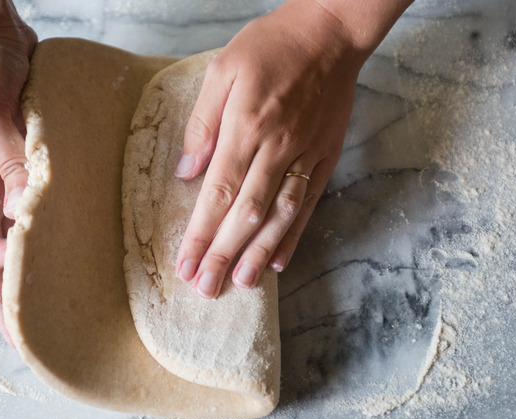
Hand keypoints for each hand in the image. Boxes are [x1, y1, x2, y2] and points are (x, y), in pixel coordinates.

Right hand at [0, 0, 35, 344]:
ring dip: (38, 270)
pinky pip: (46, 208)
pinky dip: (60, 229)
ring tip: (63, 305)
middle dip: (11, 298)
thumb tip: (29, 212)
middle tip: (35, 337)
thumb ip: (11, 162)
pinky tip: (81, 245)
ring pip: (22, 240)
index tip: (31, 283)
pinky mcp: (35, 167)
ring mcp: (11, 182)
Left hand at [174, 0, 384, 297]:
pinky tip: (280, 260)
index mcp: (246, 126)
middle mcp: (277, 148)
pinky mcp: (326, 156)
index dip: (200, 234)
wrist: (330, 33)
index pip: (218, 193)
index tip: (185, 264)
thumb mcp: (224, 70)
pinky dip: (293, 235)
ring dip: (258, 253)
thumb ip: (204, 123)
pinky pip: (307, 203)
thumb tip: (188, 171)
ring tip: (239, 283)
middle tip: (205, 288)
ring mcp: (305, 155)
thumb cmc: (271, 46)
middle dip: (222, 254)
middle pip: (246, 214)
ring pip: (279, 215)